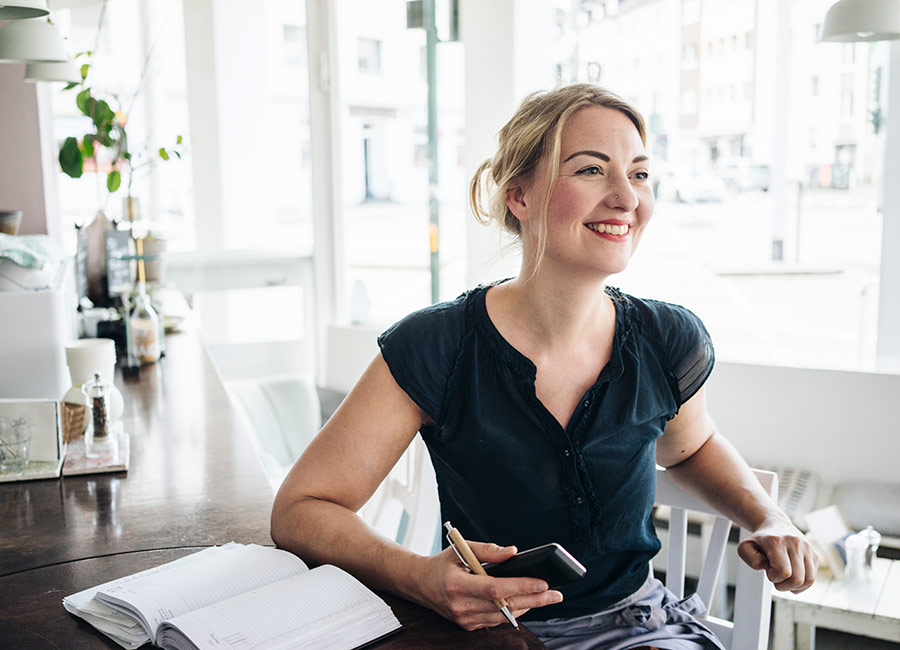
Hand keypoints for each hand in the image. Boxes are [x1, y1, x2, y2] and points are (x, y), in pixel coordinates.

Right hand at [418, 541, 562, 629]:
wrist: (419, 584)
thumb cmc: (441, 564)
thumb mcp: (460, 548)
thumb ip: (488, 550)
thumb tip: (513, 552)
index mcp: (457, 584)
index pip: (495, 588)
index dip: (521, 586)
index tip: (542, 582)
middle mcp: (460, 606)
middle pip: (505, 605)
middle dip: (534, 599)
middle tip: (556, 594)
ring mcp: (464, 619)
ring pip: (503, 616)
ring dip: (528, 607)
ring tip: (547, 597)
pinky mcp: (468, 625)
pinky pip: (496, 620)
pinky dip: (513, 611)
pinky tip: (527, 603)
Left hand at [737, 515, 817, 592]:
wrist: (776, 525)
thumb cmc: (760, 541)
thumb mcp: (745, 547)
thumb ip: (750, 559)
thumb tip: (766, 566)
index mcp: (777, 541)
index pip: (783, 572)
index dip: (773, 577)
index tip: (767, 569)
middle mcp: (795, 543)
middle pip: (797, 579)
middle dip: (783, 585)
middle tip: (775, 577)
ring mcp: (807, 548)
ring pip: (808, 581)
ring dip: (794, 587)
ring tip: (784, 578)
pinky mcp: (815, 555)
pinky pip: (812, 579)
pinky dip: (802, 585)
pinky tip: (792, 577)